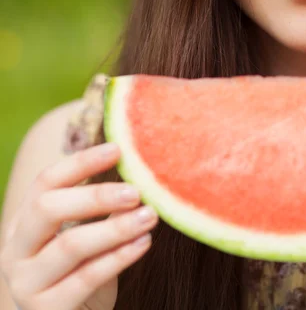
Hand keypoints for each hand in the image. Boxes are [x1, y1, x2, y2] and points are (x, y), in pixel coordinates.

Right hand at [0, 143, 157, 309]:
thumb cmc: (82, 274)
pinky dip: (119, 258)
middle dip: (95, 196)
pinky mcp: (47, 309)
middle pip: (47, 208)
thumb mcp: (88, 239)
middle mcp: (17, 250)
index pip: (46, 182)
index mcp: (24, 224)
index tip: (118, 149)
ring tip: (151, 216)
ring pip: (70, 245)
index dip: (81, 162)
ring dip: (116, 228)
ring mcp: (26, 282)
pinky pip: (86, 278)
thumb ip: (105, 210)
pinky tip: (145, 243)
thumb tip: (141, 174)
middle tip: (137, 192)